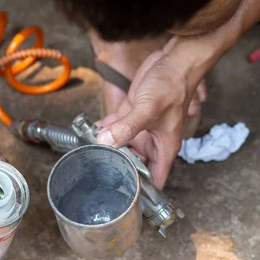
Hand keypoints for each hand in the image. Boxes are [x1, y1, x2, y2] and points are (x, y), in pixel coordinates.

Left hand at [97, 36, 220, 188]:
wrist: (173, 61)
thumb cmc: (173, 86)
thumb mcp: (149, 109)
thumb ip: (127, 127)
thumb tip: (106, 141)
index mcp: (164, 147)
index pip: (155, 179)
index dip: (143, 191)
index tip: (125, 199)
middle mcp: (152, 141)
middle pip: (134, 165)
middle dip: (118, 169)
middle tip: (96, 174)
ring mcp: (140, 129)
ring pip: (121, 147)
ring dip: (107, 149)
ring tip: (87, 155)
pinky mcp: (130, 115)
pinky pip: (114, 128)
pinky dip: (103, 131)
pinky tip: (88, 133)